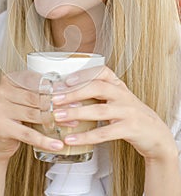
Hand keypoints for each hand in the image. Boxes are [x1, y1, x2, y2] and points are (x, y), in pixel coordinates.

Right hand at [0, 70, 63, 160]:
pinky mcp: (0, 127)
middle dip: (58, 104)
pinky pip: (28, 134)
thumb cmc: (15, 116)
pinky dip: (44, 140)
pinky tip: (57, 144)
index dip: (55, 87)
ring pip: (34, 114)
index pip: (35, 81)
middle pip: (36, 98)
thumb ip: (40, 92)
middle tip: (76, 108)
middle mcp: (1, 92)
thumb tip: (67, 88)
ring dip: (55, 120)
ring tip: (72, 123)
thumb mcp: (26, 100)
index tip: (72, 92)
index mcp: (9, 80)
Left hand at [52, 66, 177, 161]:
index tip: (66, 80)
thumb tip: (65, 96)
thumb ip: (98, 95)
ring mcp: (127, 111)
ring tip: (58, 117)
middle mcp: (122, 95)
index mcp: (118, 85)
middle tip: (55, 98)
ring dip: (76, 113)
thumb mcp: (117, 99)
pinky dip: (86, 136)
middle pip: (97, 87)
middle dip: (74, 92)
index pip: (102, 71)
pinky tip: (71, 138)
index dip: (84, 74)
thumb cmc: (129, 115)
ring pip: (99, 110)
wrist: (155, 133)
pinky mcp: (130, 128)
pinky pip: (104, 132)